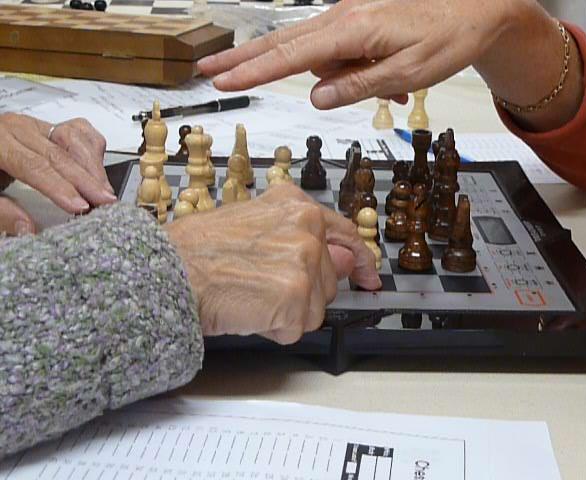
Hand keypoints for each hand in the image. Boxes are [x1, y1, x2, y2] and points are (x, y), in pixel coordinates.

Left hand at [0, 114, 115, 234]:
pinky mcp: (52, 128)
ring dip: (94, 167)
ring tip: (104, 191)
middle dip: (87, 181)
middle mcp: (20, 129)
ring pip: (76, 139)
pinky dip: (94, 151)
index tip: (80, 206)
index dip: (60, 187)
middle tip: (105, 202)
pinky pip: (81, 132)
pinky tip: (97, 172)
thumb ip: (2, 211)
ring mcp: (39, 126)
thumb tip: (27, 228)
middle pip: (60, 155)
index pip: (34, 165)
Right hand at [165, 184, 380, 344]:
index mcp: (295, 206)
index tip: (368, 275)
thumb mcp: (251, 225)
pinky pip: (297, 328)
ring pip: (315, 309)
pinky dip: (274, 329)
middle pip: (328, 281)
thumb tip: (342, 261)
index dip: (359, 260)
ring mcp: (304, 261)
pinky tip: (249, 311)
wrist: (168, 271)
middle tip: (260, 288)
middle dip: (301, 294)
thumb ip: (299, 239)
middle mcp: (306, 228)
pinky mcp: (296, 296)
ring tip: (250, 297)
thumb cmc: (197, 251)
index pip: (345, 234)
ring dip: (287, 313)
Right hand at [197, 0, 521, 108]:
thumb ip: (358, 86)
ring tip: (396, 89)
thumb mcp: (408, 73)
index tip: (222, 81)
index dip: (253, 71)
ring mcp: (351, 16)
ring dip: (347, 81)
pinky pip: (345, 52)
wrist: (483, 7)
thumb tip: (317, 97)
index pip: (291, 55)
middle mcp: (345, 17)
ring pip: (324, 57)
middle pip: (283, 42)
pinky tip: (390, 81)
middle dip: (245, 59)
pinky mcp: (361, 21)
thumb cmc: (451, 36)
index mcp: (353, 29)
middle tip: (209, 71)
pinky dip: (359, 72)